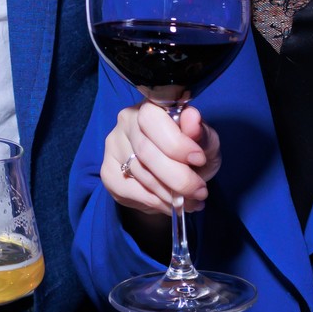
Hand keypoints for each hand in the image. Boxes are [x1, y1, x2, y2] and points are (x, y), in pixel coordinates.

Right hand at [101, 102, 221, 218]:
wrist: (174, 178)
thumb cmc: (191, 154)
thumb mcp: (205, 144)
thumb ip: (201, 133)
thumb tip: (192, 118)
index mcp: (151, 107)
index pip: (152, 119)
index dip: (175, 142)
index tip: (200, 160)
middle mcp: (126, 121)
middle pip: (146, 151)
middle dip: (178, 177)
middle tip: (199, 192)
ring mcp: (114, 146)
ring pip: (140, 175)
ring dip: (170, 194)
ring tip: (191, 201)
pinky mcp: (108, 171)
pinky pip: (130, 191)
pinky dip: (155, 202)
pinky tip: (171, 204)